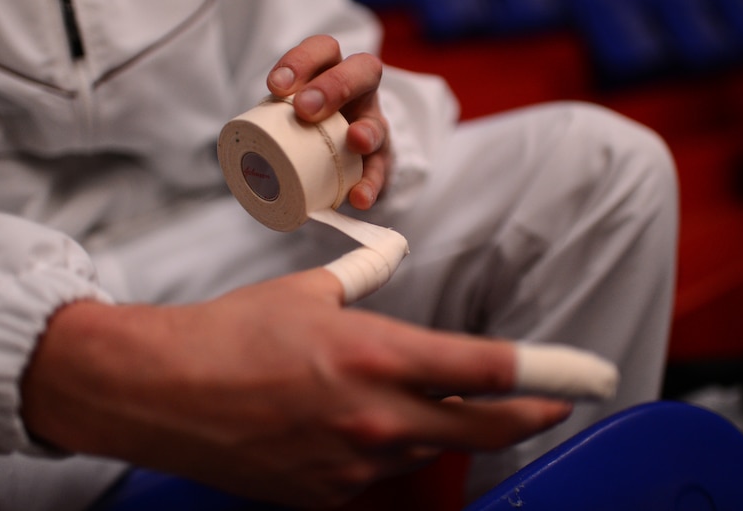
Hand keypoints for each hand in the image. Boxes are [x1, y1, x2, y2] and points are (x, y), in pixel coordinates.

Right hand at [21, 269, 571, 507]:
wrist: (162, 391)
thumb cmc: (233, 333)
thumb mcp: (308, 294)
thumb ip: (365, 277)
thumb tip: (391, 255)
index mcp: (377, 355)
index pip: (485, 367)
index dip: (543, 372)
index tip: (580, 376)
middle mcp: (376, 416)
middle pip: (482, 426)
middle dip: (528, 416)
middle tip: (551, 405)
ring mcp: (353, 463)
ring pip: (427, 449)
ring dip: (440, 426)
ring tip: (414, 399)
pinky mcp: (326, 493)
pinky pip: (378, 471)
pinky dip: (385, 448)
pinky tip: (352, 424)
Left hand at [267, 35, 388, 209]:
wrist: (344, 156)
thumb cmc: (307, 125)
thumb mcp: (291, 111)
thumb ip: (274, 116)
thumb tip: (241, 140)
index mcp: (333, 71)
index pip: (323, 50)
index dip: (301, 62)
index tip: (276, 86)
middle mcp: (361, 93)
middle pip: (363, 71)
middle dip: (335, 86)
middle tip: (306, 109)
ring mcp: (374, 126)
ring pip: (378, 122)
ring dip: (366, 131)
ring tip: (354, 141)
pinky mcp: (381, 161)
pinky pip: (381, 171)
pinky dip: (371, 184)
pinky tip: (359, 197)